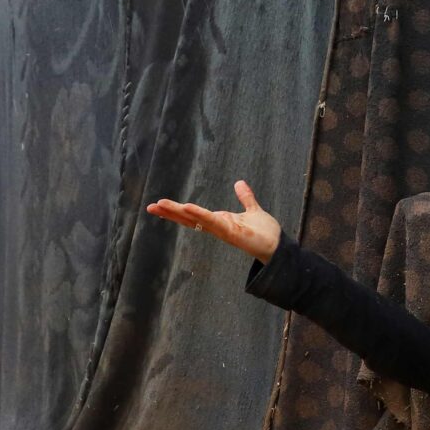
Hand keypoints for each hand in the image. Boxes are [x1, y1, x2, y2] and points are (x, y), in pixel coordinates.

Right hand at [147, 179, 282, 262]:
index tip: (159, 204)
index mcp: (219, 220)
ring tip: (160, 205)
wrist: (278, 246)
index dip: (177, 210)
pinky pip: (212, 222)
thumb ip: (246, 198)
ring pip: (195, 220)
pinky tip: (187, 207)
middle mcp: (217, 226)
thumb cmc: (266, 232)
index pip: (193, 214)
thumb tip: (239, 182)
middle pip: (189, 218)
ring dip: (178, 212)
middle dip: (170, 212)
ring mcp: (222, 230)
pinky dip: (199, 215)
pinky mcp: (230, 232)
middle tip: (150, 206)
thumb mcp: (253, 210)